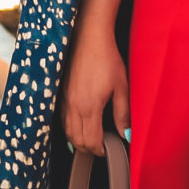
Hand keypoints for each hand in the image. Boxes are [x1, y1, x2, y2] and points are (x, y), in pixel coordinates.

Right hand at [63, 24, 129, 154]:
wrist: (89, 38)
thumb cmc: (107, 59)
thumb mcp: (122, 87)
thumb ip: (123, 114)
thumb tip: (127, 134)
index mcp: (89, 107)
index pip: (91, 141)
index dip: (100, 150)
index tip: (109, 150)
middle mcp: (74, 106)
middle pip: (77, 140)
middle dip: (89, 149)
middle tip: (102, 149)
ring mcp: (65, 100)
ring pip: (67, 132)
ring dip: (78, 141)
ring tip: (92, 140)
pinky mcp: (61, 93)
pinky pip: (63, 120)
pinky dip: (71, 129)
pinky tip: (80, 126)